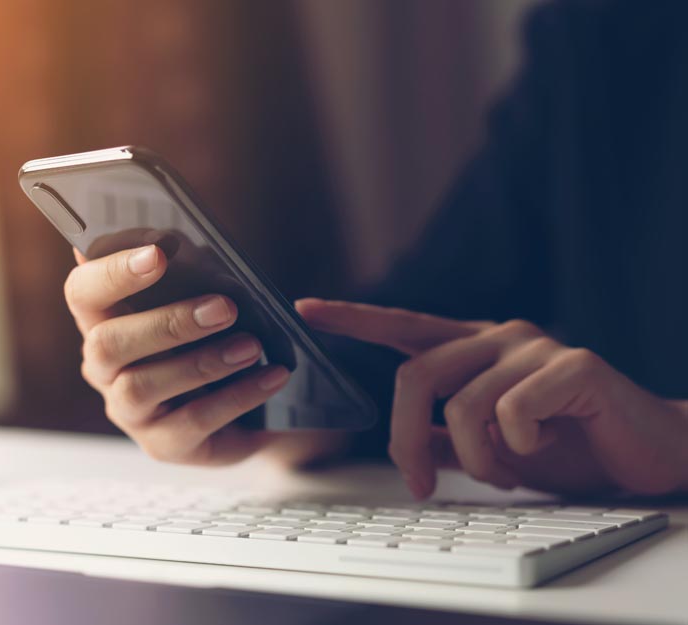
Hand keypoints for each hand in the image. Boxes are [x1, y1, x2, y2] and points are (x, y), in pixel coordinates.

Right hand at [65, 245, 341, 466]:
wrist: (253, 403)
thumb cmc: (219, 337)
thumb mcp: (210, 303)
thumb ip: (198, 276)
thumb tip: (196, 247)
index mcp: (106, 320)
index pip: (83, 292)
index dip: (112, 272)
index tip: (158, 254)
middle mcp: (105, 368)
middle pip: (108, 343)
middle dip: (168, 322)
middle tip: (225, 307)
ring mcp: (130, 411)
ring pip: (143, 385)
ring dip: (203, 361)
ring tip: (252, 345)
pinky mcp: (163, 444)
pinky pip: (193, 421)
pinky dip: (238, 395)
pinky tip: (272, 375)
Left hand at [297, 298, 687, 497]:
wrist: (642, 452)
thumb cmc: (565, 444)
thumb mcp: (492, 445)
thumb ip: (450, 436)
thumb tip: (411, 443)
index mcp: (473, 349)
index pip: (403, 326)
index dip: (353, 318)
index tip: (305, 309)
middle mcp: (497, 336)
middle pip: (416, 376)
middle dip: (407, 438)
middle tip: (419, 481)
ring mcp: (533, 347)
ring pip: (463, 404)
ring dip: (478, 459)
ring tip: (509, 470)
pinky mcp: (571, 364)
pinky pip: (513, 412)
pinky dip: (520, 449)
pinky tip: (548, 447)